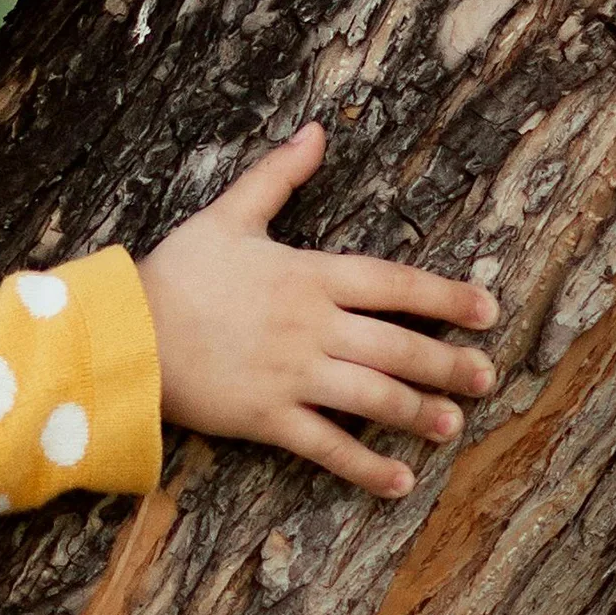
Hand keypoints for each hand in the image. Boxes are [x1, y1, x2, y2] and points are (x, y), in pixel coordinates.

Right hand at [135, 120, 498, 497]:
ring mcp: (292, 376)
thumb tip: (316, 132)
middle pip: (397, 346)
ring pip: (375, 398)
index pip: (392, 283)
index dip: (444, 296)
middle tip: (486, 375)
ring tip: (452, 425)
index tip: (486, 309)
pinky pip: (328, 447)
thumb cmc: (179, 269)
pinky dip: (366, 468)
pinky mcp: (269, 417)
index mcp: (306, 276)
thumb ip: (278, 174)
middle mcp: (311, 327)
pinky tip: (398, 482)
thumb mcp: (229, 213)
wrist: (129, 327)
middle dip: (448, 363)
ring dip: (419, 413)